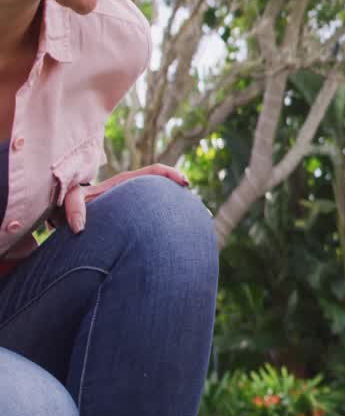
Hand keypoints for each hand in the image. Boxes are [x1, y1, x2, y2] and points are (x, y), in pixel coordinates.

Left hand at [63, 163, 190, 233]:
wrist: (70, 218)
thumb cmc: (70, 207)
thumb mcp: (69, 202)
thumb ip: (73, 209)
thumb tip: (80, 228)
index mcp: (126, 183)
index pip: (155, 171)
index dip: (172, 174)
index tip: (185, 184)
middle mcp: (136, 193)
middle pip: (167, 191)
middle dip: (186, 201)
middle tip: (204, 215)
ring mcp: (140, 207)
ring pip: (166, 206)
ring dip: (183, 216)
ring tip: (199, 232)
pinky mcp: (140, 220)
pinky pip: (160, 221)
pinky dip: (172, 228)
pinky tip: (182, 243)